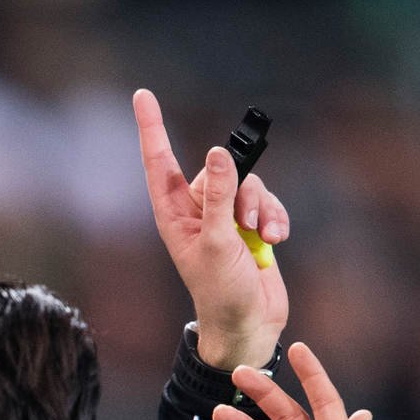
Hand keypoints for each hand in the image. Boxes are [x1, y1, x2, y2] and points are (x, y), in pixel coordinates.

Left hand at [134, 89, 287, 369]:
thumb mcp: (218, 242)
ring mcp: (224, 218)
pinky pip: (266, 201)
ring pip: (248, 183)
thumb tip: (218, 153)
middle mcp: (195, 211)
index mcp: (173, 215)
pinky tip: (278, 238)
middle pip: (219, 170)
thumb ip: (219, 197)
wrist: (249, 324)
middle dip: (241, 189)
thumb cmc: (222, 292)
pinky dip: (276, 216)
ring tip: (264, 235)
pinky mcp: (250, 226)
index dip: (152, 128)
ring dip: (261, 206)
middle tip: (247, 222)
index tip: (142, 94)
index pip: (159, 161)